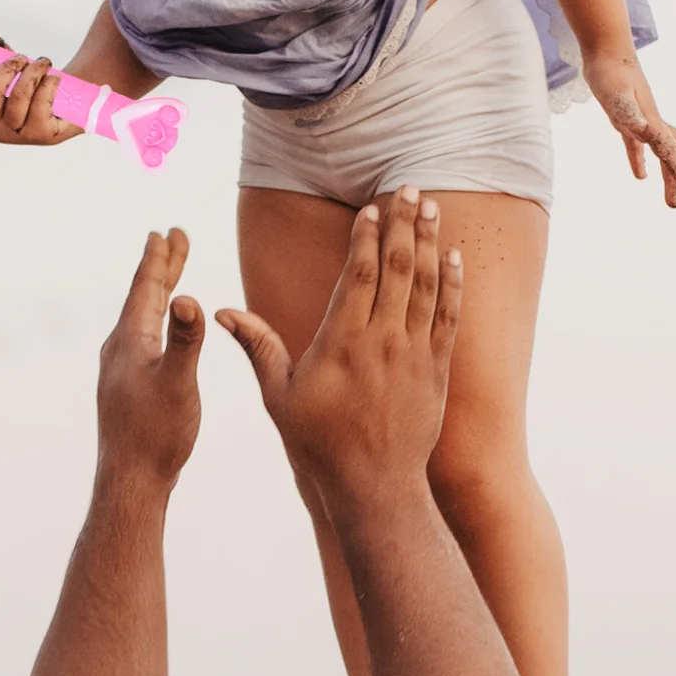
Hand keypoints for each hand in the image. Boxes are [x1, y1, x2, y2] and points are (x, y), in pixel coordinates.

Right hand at [0, 28, 83, 147]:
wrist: (66, 110)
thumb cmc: (32, 90)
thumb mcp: (13, 70)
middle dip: (6, 69)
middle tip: (21, 58)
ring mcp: (16, 134)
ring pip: (18, 96)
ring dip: (33, 72)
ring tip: (44, 63)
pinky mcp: (41, 134)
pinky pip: (41, 102)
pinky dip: (49, 83)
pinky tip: (55, 78)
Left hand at [96, 228, 203, 488]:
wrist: (131, 482)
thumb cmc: (157, 434)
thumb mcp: (178, 383)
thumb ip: (185, 340)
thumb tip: (188, 298)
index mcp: (130, 340)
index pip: (146, 288)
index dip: (160, 259)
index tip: (166, 231)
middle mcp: (120, 348)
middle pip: (144, 296)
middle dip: (162, 267)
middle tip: (171, 237)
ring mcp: (121, 368)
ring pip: (142, 317)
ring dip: (159, 291)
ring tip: (169, 275)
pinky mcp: (126, 386)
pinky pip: (142, 337)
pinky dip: (155, 319)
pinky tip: (158, 331)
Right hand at [217, 187, 461, 509]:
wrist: (375, 488)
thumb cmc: (320, 443)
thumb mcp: (279, 396)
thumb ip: (257, 346)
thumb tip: (221, 312)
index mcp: (342, 341)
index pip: (358, 274)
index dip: (367, 237)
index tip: (371, 207)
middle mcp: (383, 340)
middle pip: (398, 268)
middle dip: (404, 224)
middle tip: (409, 187)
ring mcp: (414, 353)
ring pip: (426, 285)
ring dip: (430, 242)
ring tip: (432, 206)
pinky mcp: (435, 369)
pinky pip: (448, 316)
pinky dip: (452, 284)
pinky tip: (453, 257)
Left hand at [582, 48, 675, 208]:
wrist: (605, 50)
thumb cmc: (609, 72)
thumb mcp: (616, 95)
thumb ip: (630, 113)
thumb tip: (645, 131)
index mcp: (652, 125)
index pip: (674, 157)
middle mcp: (652, 125)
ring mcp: (642, 122)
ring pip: (665, 155)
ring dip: (671, 178)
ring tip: (673, 203)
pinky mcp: (626, 118)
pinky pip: (639, 147)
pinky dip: (641, 162)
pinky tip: (641, 176)